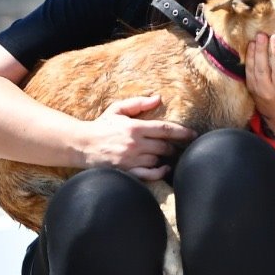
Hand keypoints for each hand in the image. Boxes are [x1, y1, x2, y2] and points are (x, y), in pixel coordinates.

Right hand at [80, 94, 194, 179]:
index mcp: (135, 127)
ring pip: (158, 160)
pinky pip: (149, 176)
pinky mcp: (126, 172)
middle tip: (177, 147)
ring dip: (165, 159)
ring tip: (167, 156)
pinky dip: (159, 173)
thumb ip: (138, 103)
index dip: (182, 132)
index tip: (193, 135)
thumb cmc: (101, 126)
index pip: (165, 129)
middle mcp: (135, 144)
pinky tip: (163, 169)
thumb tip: (158, 98)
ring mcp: (131, 160)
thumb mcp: (118, 109)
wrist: (81, 145)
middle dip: (173, 147)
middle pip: (164, 147)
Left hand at [245, 33, 274, 114]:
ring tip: (261, 37)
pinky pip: (249, 71)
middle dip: (273, 53)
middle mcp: (273, 91)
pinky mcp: (251, 87)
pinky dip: (250, 57)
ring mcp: (260, 90)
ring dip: (259, 52)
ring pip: (259, 69)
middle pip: (273, 71)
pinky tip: (252, 44)